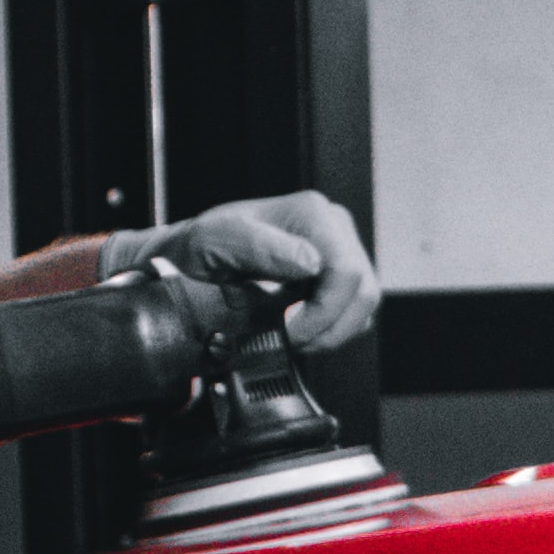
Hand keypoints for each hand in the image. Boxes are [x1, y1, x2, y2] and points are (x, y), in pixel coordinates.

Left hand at [100, 190, 377, 357]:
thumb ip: (259, 247)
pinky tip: (301, 325)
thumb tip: (310, 262)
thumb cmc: (198, 252)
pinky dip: (332, 327)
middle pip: (362, 291)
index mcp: (309, 213)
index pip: (345, 274)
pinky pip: (355, 309)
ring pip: (364, 303)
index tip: (288, 331)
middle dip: (328, 327)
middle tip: (291, 340)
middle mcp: (331, 225)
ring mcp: (338, 247)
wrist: (189, 261)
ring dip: (331, 330)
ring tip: (294, 335)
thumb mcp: (214, 243)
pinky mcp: (337, 271)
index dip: (321, 314)